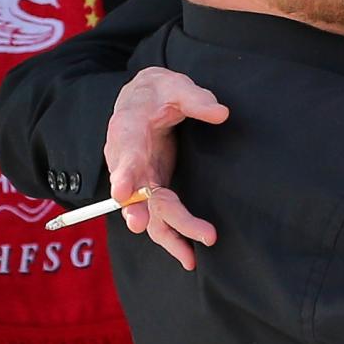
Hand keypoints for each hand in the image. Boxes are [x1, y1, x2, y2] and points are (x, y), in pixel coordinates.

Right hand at [106, 69, 228, 268]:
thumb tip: (221, 113)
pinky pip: (159, 217)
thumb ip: (195, 99)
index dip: (122, 174)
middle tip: (144, 226)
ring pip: (147, 213)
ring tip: (189, 257)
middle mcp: (127, 162)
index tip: (122, 192)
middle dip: (141, 211)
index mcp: (127, 132)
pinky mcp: (152, 189)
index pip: (124, 155)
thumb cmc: (158, 93)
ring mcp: (139, 180)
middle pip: (134, 193)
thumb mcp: (174, 86)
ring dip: (166, 234)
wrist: (142, 101)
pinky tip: (190, 256)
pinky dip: (173, 236)